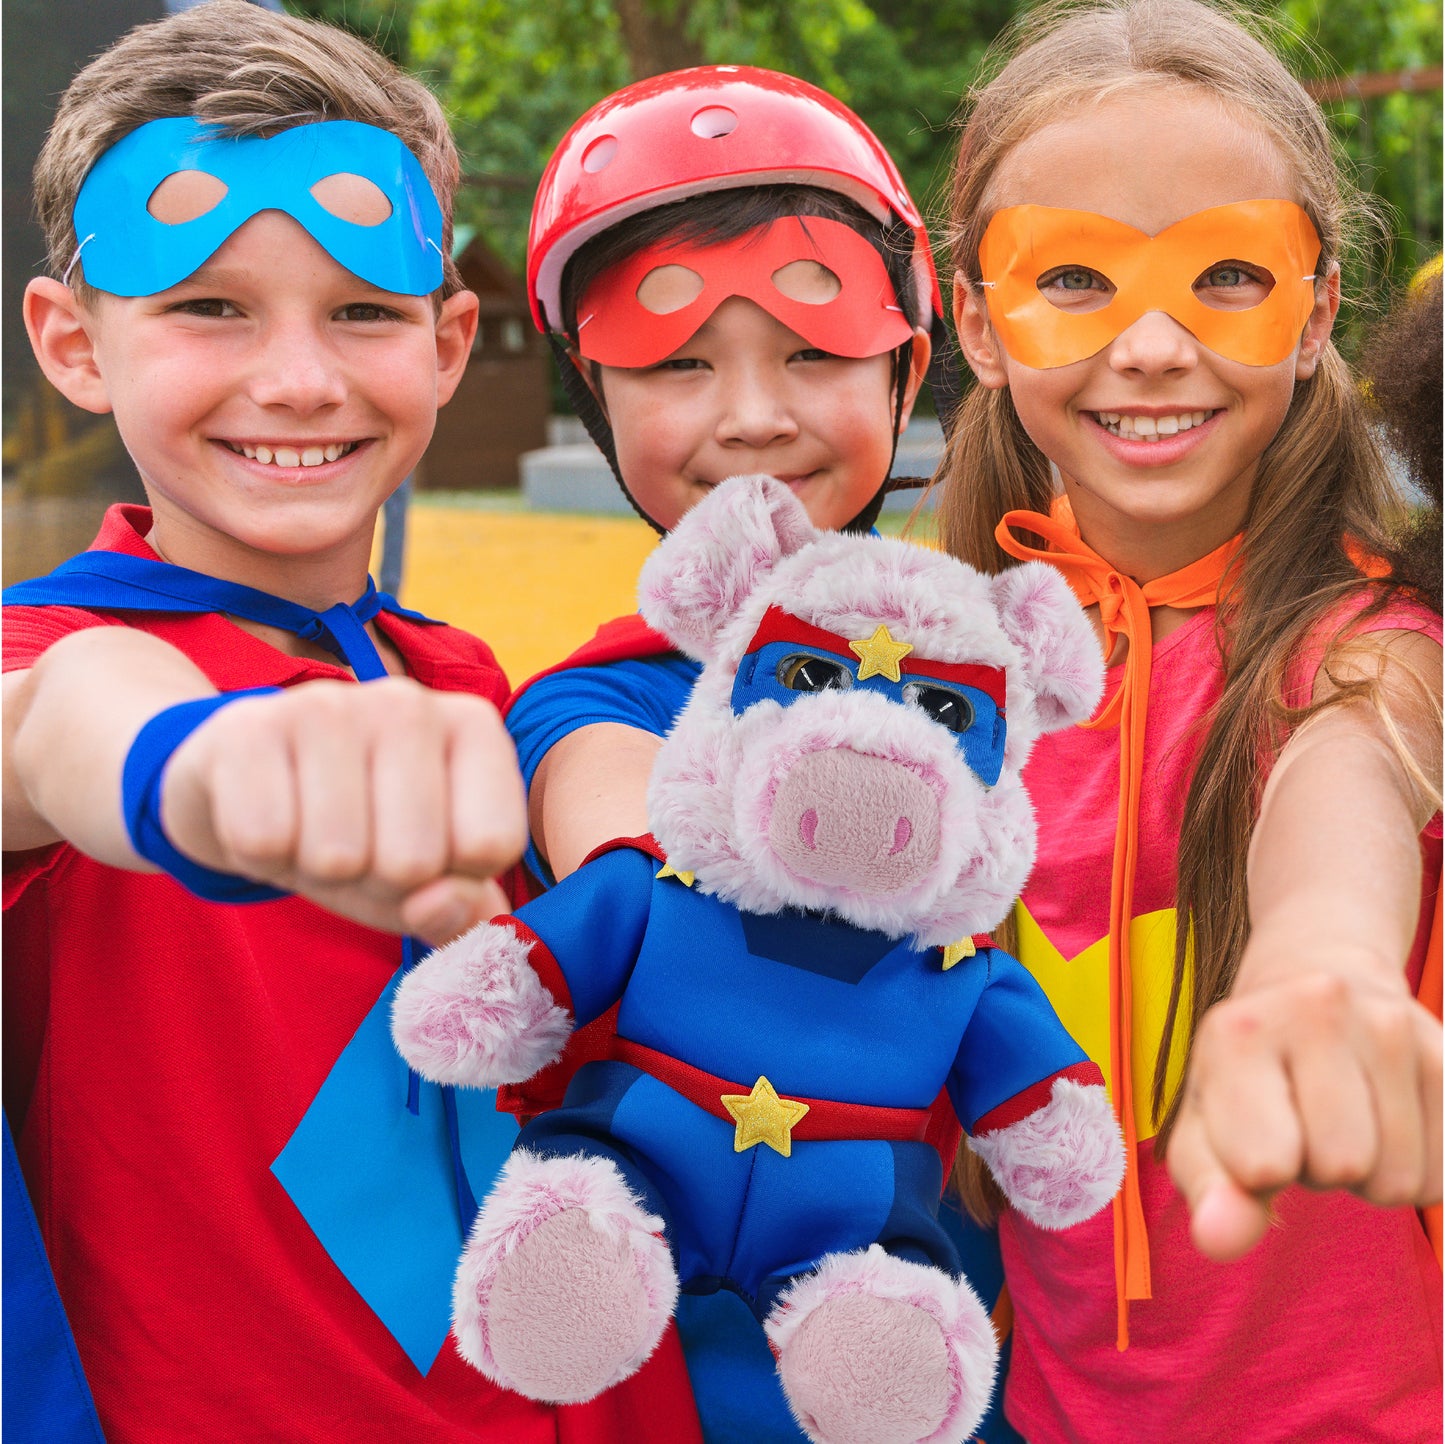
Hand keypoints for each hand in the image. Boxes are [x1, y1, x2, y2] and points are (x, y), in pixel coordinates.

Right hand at [160, 678, 525, 943]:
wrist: (245, 787)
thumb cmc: (360, 833)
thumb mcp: (427, 880)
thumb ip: (462, 910)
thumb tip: (438, 904)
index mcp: (475, 727)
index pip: (492, 845)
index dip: (449, 881)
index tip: (425, 853)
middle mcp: (410, 701)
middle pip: (414, 861)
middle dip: (377, 882)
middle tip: (355, 847)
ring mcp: (328, 703)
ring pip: (338, 857)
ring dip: (317, 872)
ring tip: (310, 831)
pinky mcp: (249, 725)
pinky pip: (264, 841)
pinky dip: (258, 856)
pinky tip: (266, 816)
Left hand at [1167, 953, 1441, 1261]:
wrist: (1316, 978)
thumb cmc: (1248, 1074)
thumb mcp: (1205, 1124)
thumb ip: (1208, 1186)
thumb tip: (1219, 1239)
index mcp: (1238, 1032)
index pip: (1264, 1161)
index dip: (1259, 1175)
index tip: (1251, 1140)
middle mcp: (1315, 1010)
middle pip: (1343, 1167)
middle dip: (1319, 1168)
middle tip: (1302, 1122)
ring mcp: (1391, 1023)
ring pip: (1401, 1179)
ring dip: (1369, 1172)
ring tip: (1340, 1116)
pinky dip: (1415, 1168)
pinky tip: (1384, 1116)